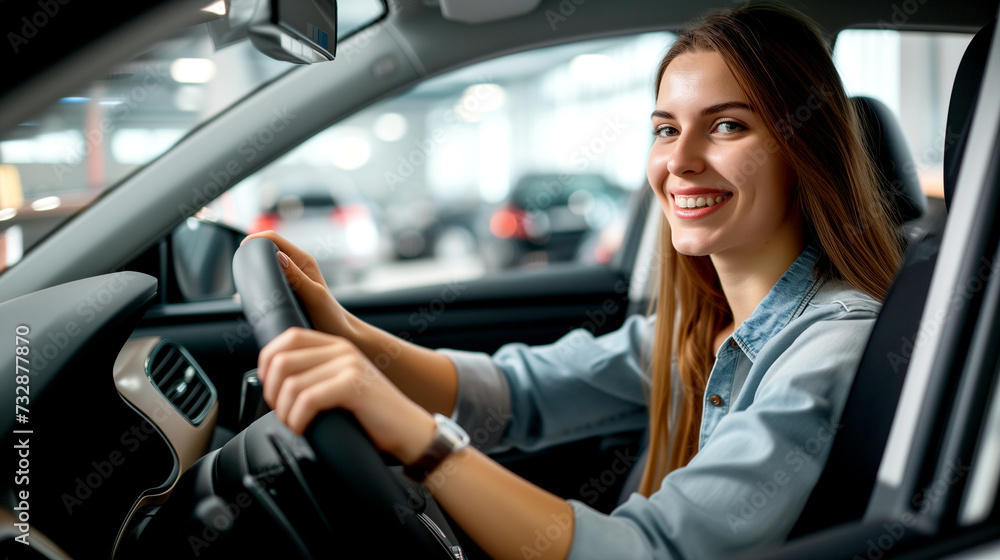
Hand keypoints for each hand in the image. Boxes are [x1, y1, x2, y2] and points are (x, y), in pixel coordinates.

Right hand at [241, 230, 353, 336]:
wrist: (339, 333)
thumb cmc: (331, 316)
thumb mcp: (314, 297)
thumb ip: (297, 277)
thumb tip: (278, 256)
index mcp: (303, 261)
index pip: (274, 238)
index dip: (255, 239)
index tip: (242, 250)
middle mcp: (296, 265)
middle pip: (267, 248)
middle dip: (251, 254)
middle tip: (240, 272)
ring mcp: (291, 276)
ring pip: (266, 264)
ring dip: (254, 269)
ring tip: (244, 285)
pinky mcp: (288, 288)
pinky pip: (269, 278)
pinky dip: (259, 282)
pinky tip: (252, 295)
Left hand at [258, 327, 435, 464]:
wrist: (409, 431)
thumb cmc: (373, 416)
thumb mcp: (341, 387)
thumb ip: (315, 375)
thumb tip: (273, 380)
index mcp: (336, 346)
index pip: (288, 338)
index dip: (268, 362)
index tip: (271, 388)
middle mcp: (342, 350)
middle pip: (282, 361)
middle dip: (273, 394)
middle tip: (285, 414)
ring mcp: (348, 366)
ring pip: (291, 385)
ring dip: (285, 412)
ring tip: (296, 425)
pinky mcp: (352, 386)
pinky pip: (306, 400)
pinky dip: (298, 419)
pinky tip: (305, 429)